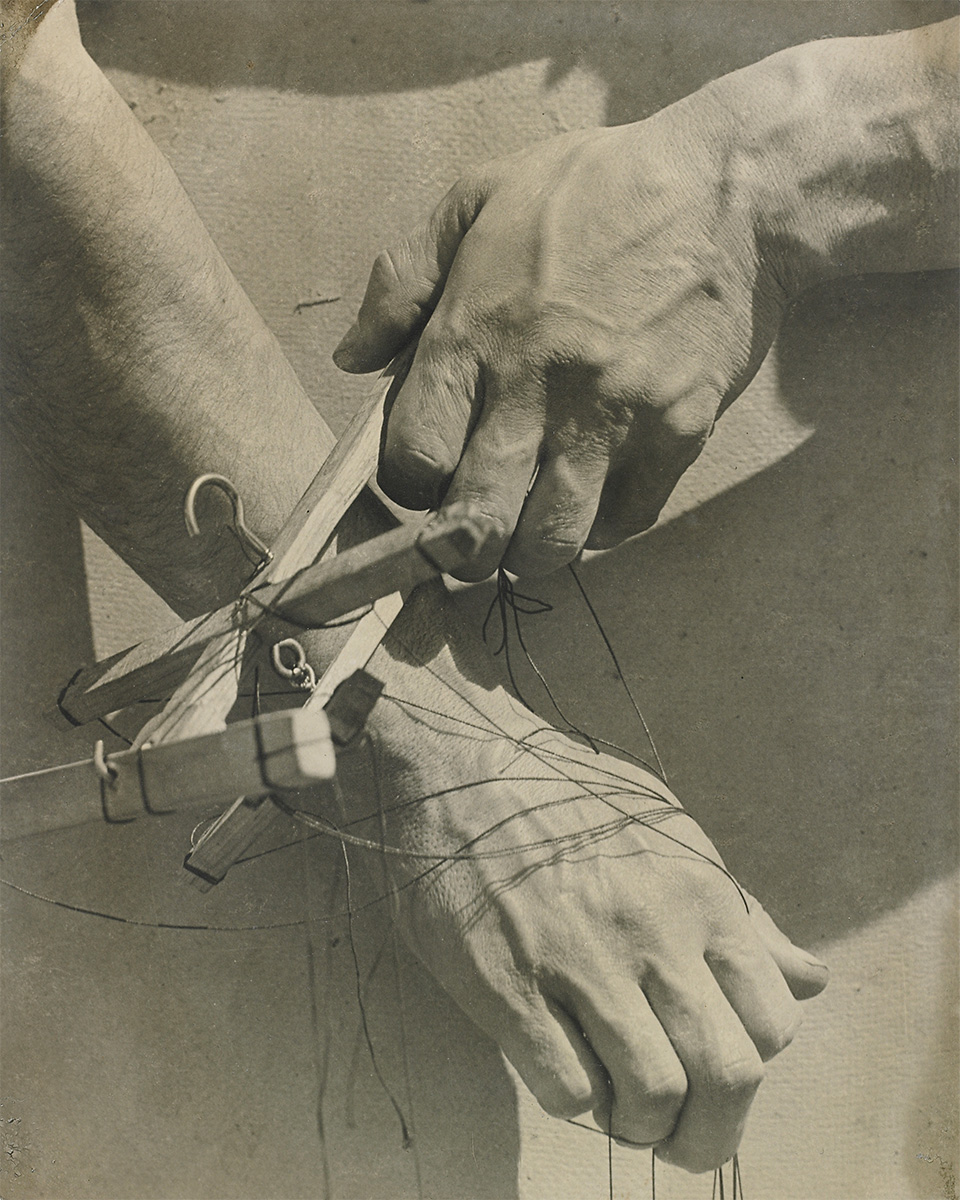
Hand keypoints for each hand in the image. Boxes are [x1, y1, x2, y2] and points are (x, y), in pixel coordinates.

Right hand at [331, 589, 827, 1173]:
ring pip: (651, 1094)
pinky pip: (567, 1087)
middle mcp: (653, 931)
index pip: (774, 1022)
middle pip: (727, 1075)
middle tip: (678, 1139)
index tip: (712, 1068)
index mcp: (701, 894)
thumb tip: (809, 978)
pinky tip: (561, 1067)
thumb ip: (740, 910)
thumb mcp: (669, 832)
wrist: (460, 767)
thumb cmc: (567, 798)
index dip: (750, 1063)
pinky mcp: (507, 985)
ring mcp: (580, 960)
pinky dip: (576, 1101)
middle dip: (711, 1133)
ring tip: (617, 1107)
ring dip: (639, 1124)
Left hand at [334, 94, 790, 578]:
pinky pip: (625, 522)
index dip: (409, 483)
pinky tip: (590, 498)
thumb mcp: (477, 196)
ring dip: (528, 547)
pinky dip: (599, 528)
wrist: (729, 189)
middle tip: (467, 529)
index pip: (413, 457)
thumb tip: (351, 359)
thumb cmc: (594, 189)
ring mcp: (612, 416)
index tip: (426, 473)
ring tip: (527, 522)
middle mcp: (537, 386)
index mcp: (473, 331)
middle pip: (474, 519)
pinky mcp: (676, 434)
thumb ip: (403, 278)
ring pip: (550, 538)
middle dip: (458, 544)